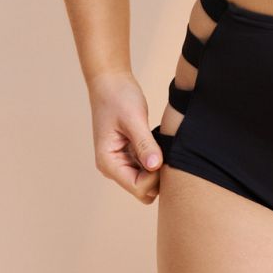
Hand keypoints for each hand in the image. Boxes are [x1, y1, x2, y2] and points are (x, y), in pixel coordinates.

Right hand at [88, 70, 162, 204]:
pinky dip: (155, 158)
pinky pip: (147, 167)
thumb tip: (155, 167)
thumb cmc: (119, 97)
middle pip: (143, 190)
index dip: (155, 176)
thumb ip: (144, 144)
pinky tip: (158, 142)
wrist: (111, 82)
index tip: (162, 154)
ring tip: (160, 143)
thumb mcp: (134, 119)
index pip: (138, 187)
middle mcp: (113, 167)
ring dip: (157, 166)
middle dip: (157, 175)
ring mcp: (121, 161)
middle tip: (164, 149)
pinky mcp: (129, 154)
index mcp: (109, 163)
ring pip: (147, 180)